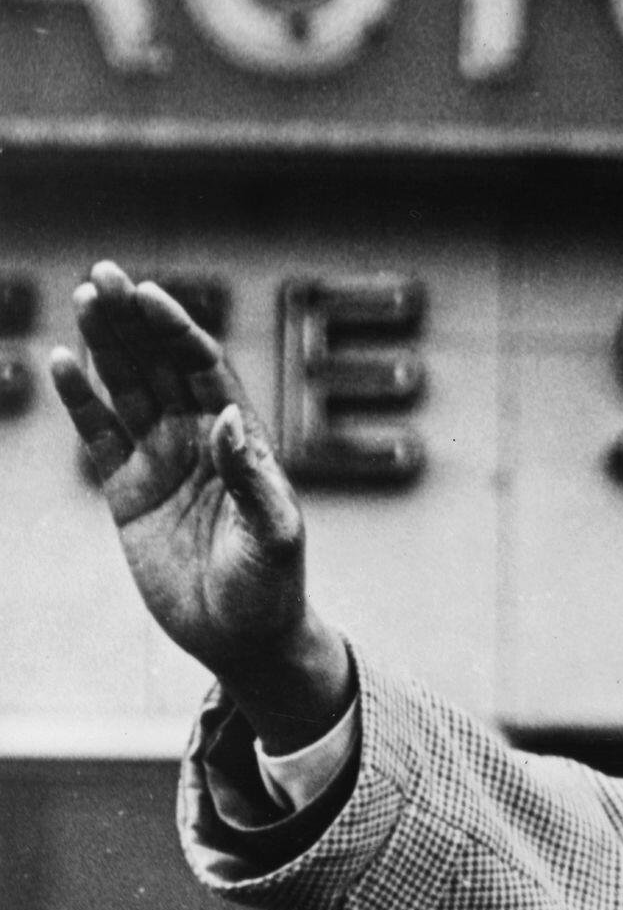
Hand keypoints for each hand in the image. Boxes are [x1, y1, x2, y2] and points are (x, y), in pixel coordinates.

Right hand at [50, 262, 351, 748]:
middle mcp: (200, 439)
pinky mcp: (128, 492)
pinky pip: (99, 435)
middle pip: (159, 365)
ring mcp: (161, 460)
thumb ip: (253, 477)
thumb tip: (227, 420)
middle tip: (103, 273)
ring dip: (105, 344)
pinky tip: (61, 361)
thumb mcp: (275, 532)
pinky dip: (81, 399)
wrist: (243, 635)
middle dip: (133, 320)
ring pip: (126, 388)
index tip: (149, 294)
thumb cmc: (272, 584)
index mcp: (241, 438)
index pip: (203, 368)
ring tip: (84, 298)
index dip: (176, 329)